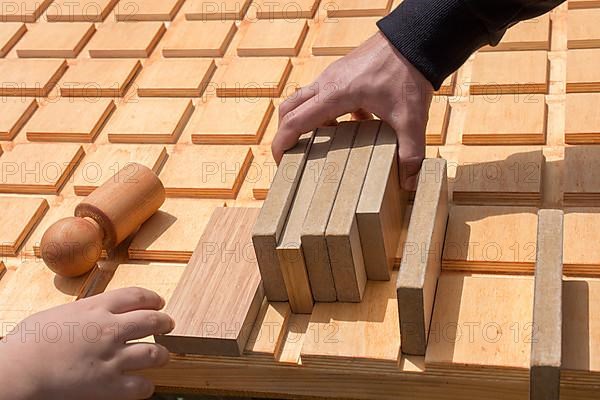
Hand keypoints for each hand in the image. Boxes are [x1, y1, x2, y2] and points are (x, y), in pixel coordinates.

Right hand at [0, 287, 174, 399]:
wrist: (19, 371)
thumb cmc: (28, 343)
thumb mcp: (60, 314)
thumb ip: (83, 314)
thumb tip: (91, 316)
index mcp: (97, 307)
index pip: (137, 296)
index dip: (153, 299)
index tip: (158, 303)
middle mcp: (111, 329)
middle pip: (153, 321)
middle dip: (165, 323)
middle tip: (169, 325)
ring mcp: (113, 357)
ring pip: (154, 353)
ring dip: (161, 355)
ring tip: (162, 356)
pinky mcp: (109, 385)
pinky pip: (141, 387)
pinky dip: (146, 386)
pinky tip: (144, 385)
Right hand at [273, 31, 433, 189]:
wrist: (416, 38)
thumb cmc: (409, 74)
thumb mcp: (411, 119)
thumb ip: (410, 152)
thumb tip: (409, 183)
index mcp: (334, 96)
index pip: (294, 121)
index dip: (281, 144)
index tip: (280, 163)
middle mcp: (326, 83)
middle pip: (289, 109)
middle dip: (286, 133)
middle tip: (293, 156)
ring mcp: (333, 75)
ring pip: (304, 100)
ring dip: (306, 121)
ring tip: (321, 144)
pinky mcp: (343, 72)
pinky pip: (323, 94)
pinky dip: (327, 112)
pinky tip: (354, 124)